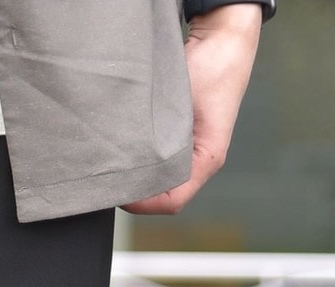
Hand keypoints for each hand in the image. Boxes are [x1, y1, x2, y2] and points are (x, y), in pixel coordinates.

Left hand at [123, 6, 261, 214]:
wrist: (223, 35)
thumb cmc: (214, 63)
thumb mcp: (181, 102)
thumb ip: (157, 135)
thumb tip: (125, 158)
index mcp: (208, 158)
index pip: (172, 200)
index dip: (143, 203)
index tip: (118, 191)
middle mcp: (201, 159)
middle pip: (164, 195)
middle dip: (137, 193)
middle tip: (110, 181)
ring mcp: (192, 149)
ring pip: (161, 180)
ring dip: (139, 176)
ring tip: (116, 167)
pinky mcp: (183, 137)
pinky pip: (161, 161)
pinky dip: (142, 160)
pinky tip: (126, 152)